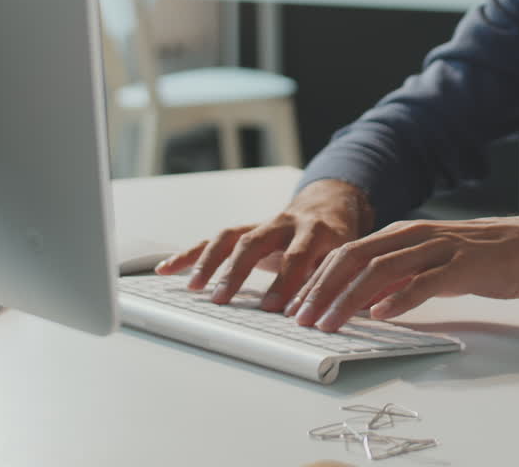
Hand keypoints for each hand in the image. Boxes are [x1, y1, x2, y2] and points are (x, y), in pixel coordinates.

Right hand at [153, 179, 373, 311]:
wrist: (332, 204)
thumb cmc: (342, 240)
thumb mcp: (352, 256)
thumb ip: (341, 281)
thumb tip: (338, 314)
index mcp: (319, 231)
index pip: (300, 256)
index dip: (288, 283)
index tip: (278, 311)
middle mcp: (288, 223)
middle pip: (257, 243)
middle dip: (238, 272)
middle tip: (223, 300)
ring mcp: (264, 224)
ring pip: (232, 238)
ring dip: (209, 262)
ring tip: (195, 289)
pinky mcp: (247, 229)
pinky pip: (215, 239)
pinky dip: (189, 254)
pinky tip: (166, 269)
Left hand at [284, 214, 518, 331]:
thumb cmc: (478, 259)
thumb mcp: (427, 264)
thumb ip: (395, 278)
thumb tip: (359, 302)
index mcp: (401, 233)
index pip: (347, 253)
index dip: (317, 281)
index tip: (297, 308)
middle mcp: (413, 235)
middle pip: (355, 258)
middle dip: (322, 290)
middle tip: (302, 319)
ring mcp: (437, 248)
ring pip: (381, 269)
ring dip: (349, 299)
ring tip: (330, 323)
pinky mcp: (461, 266)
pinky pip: (424, 281)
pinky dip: (399, 298)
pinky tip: (381, 315)